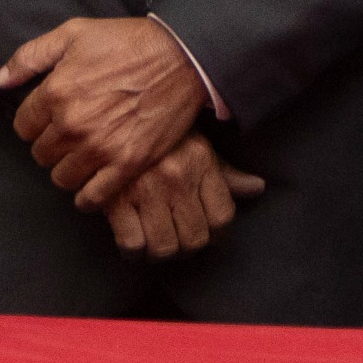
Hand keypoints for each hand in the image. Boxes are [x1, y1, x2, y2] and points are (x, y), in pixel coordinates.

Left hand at [0, 16, 206, 206]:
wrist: (180, 56)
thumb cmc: (126, 42)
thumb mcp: (72, 34)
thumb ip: (29, 58)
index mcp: (56, 92)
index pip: (23, 127)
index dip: (33, 124)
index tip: (47, 121)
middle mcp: (73, 124)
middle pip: (41, 154)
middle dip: (50, 145)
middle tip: (66, 137)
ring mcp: (100, 147)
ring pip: (62, 178)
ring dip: (67, 169)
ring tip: (79, 157)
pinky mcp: (127, 164)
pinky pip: (93, 197)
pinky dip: (87, 197)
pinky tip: (90, 185)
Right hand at [102, 133, 264, 259]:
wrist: (106, 111)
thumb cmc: (155, 131)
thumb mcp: (195, 143)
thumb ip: (225, 172)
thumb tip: (257, 188)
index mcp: (199, 162)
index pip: (222, 218)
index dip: (216, 234)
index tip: (205, 234)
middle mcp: (176, 177)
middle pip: (195, 239)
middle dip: (187, 247)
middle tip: (177, 239)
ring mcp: (145, 189)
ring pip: (164, 248)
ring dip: (160, 252)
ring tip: (154, 241)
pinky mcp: (113, 198)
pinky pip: (132, 244)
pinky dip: (133, 250)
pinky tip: (132, 238)